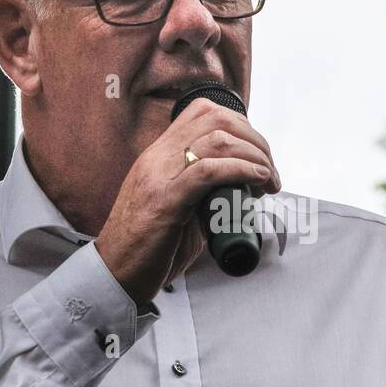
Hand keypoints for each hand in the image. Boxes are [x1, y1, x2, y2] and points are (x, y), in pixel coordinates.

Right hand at [95, 97, 280, 306]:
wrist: (114, 274)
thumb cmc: (146, 247)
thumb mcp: (175, 206)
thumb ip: (202, 192)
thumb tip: (239, 190)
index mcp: (158, 155)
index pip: (202, 112)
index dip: (240, 124)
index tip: (257, 153)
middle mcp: (157, 158)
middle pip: (216, 119)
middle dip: (254, 139)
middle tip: (270, 169)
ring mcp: (159, 177)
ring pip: (217, 140)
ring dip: (255, 156)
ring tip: (269, 179)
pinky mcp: (165, 202)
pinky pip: (208, 172)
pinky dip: (241, 170)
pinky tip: (257, 180)